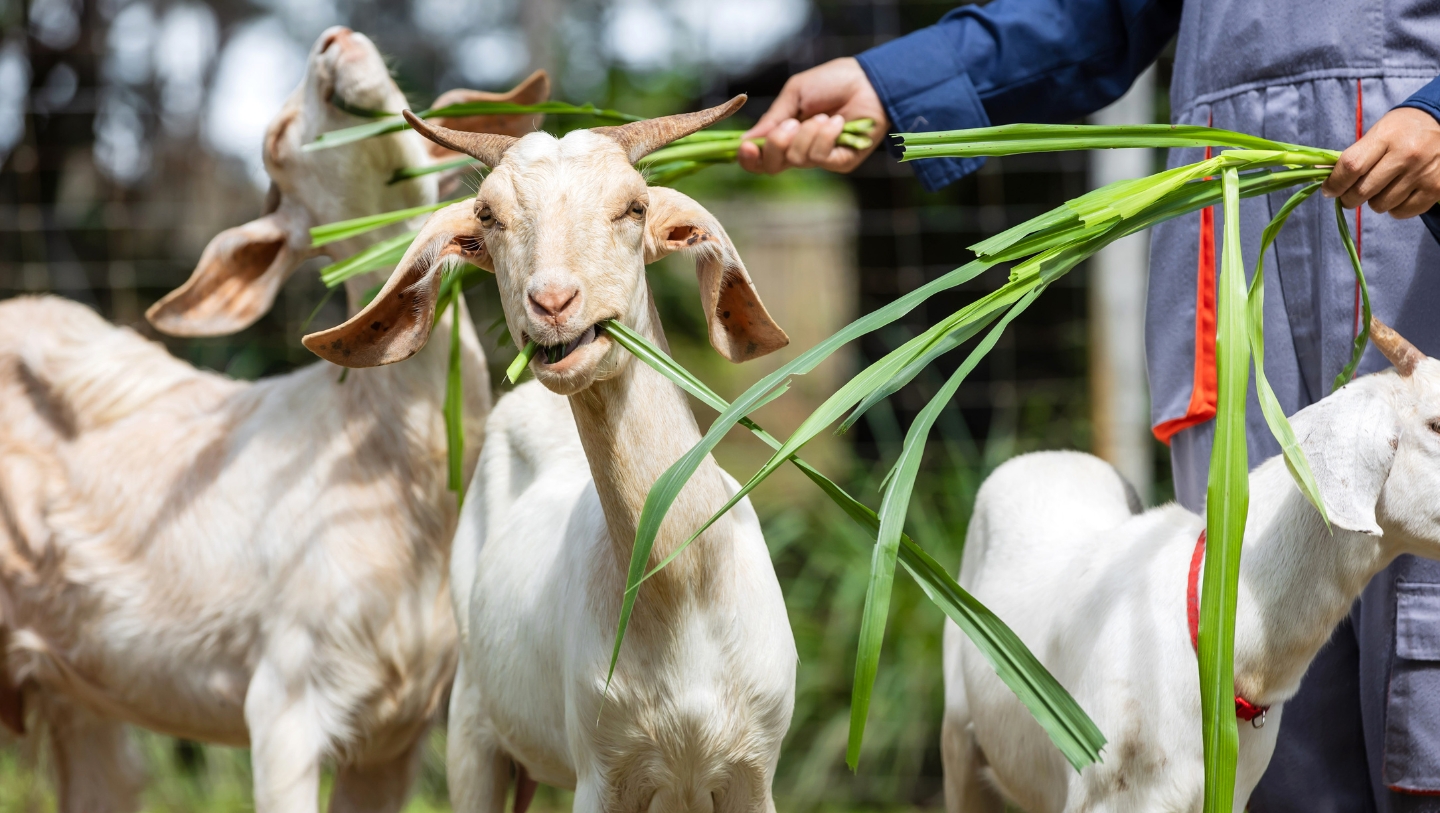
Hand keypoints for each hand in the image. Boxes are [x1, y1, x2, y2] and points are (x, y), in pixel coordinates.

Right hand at [737, 57, 888, 174]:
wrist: (868, 81)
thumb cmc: (832, 82)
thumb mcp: (795, 94)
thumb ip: (772, 118)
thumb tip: (745, 141)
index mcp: (784, 135)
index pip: (760, 158)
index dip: (749, 158)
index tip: (747, 146)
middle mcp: (799, 150)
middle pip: (772, 166)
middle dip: (776, 145)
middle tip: (790, 123)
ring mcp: (820, 158)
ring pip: (796, 159)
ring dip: (807, 133)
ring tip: (823, 115)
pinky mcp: (840, 162)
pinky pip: (820, 157)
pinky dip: (825, 136)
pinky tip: (838, 122)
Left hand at [1322, 106, 1439, 218]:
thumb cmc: (1403, 131)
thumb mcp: (1378, 132)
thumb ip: (1353, 156)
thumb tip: (1322, 176)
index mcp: (1387, 137)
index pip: (1351, 166)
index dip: (1334, 183)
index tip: (1329, 190)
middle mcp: (1407, 155)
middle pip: (1362, 191)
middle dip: (1348, 198)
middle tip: (1350, 194)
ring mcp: (1423, 173)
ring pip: (1380, 205)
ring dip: (1374, 202)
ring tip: (1381, 188)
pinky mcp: (1436, 189)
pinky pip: (1400, 212)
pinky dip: (1393, 208)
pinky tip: (1398, 193)